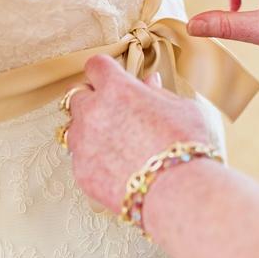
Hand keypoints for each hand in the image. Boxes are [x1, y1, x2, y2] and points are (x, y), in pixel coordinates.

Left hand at [67, 56, 210, 213]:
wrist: (178, 191)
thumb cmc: (184, 148)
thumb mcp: (181, 108)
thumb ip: (158, 93)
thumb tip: (149, 83)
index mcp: (117, 89)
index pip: (96, 66)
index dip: (105, 72)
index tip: (110, 78)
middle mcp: (93, 112)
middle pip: (78, 96)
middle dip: (93, 100)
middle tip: (113, 112)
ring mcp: (83, 143)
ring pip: (74, 128)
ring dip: (89, 130)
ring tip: (115, 143)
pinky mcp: (81, 171)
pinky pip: (79, 158)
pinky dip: (92, 159)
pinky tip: (115, 165)